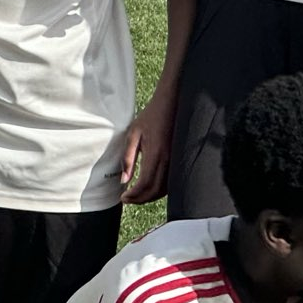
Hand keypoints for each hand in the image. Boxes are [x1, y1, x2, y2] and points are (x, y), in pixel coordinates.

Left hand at [120, 85, 177, 204]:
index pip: (144, 185)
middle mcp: (168, 160)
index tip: (123, 197)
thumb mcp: (133, 134)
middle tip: (128, 199)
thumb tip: (123, 180)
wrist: (172, 103)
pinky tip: (150, 186)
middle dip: (140, 199)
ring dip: (150, 196)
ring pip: (164, 189)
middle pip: (155, 191)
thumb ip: (127, 158)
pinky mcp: (179, 158)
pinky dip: (159, 189)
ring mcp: (176, 160)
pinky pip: (171, 181)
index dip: (133, 195)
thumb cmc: (151, 116)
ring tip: (137, 194)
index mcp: (155, 154)